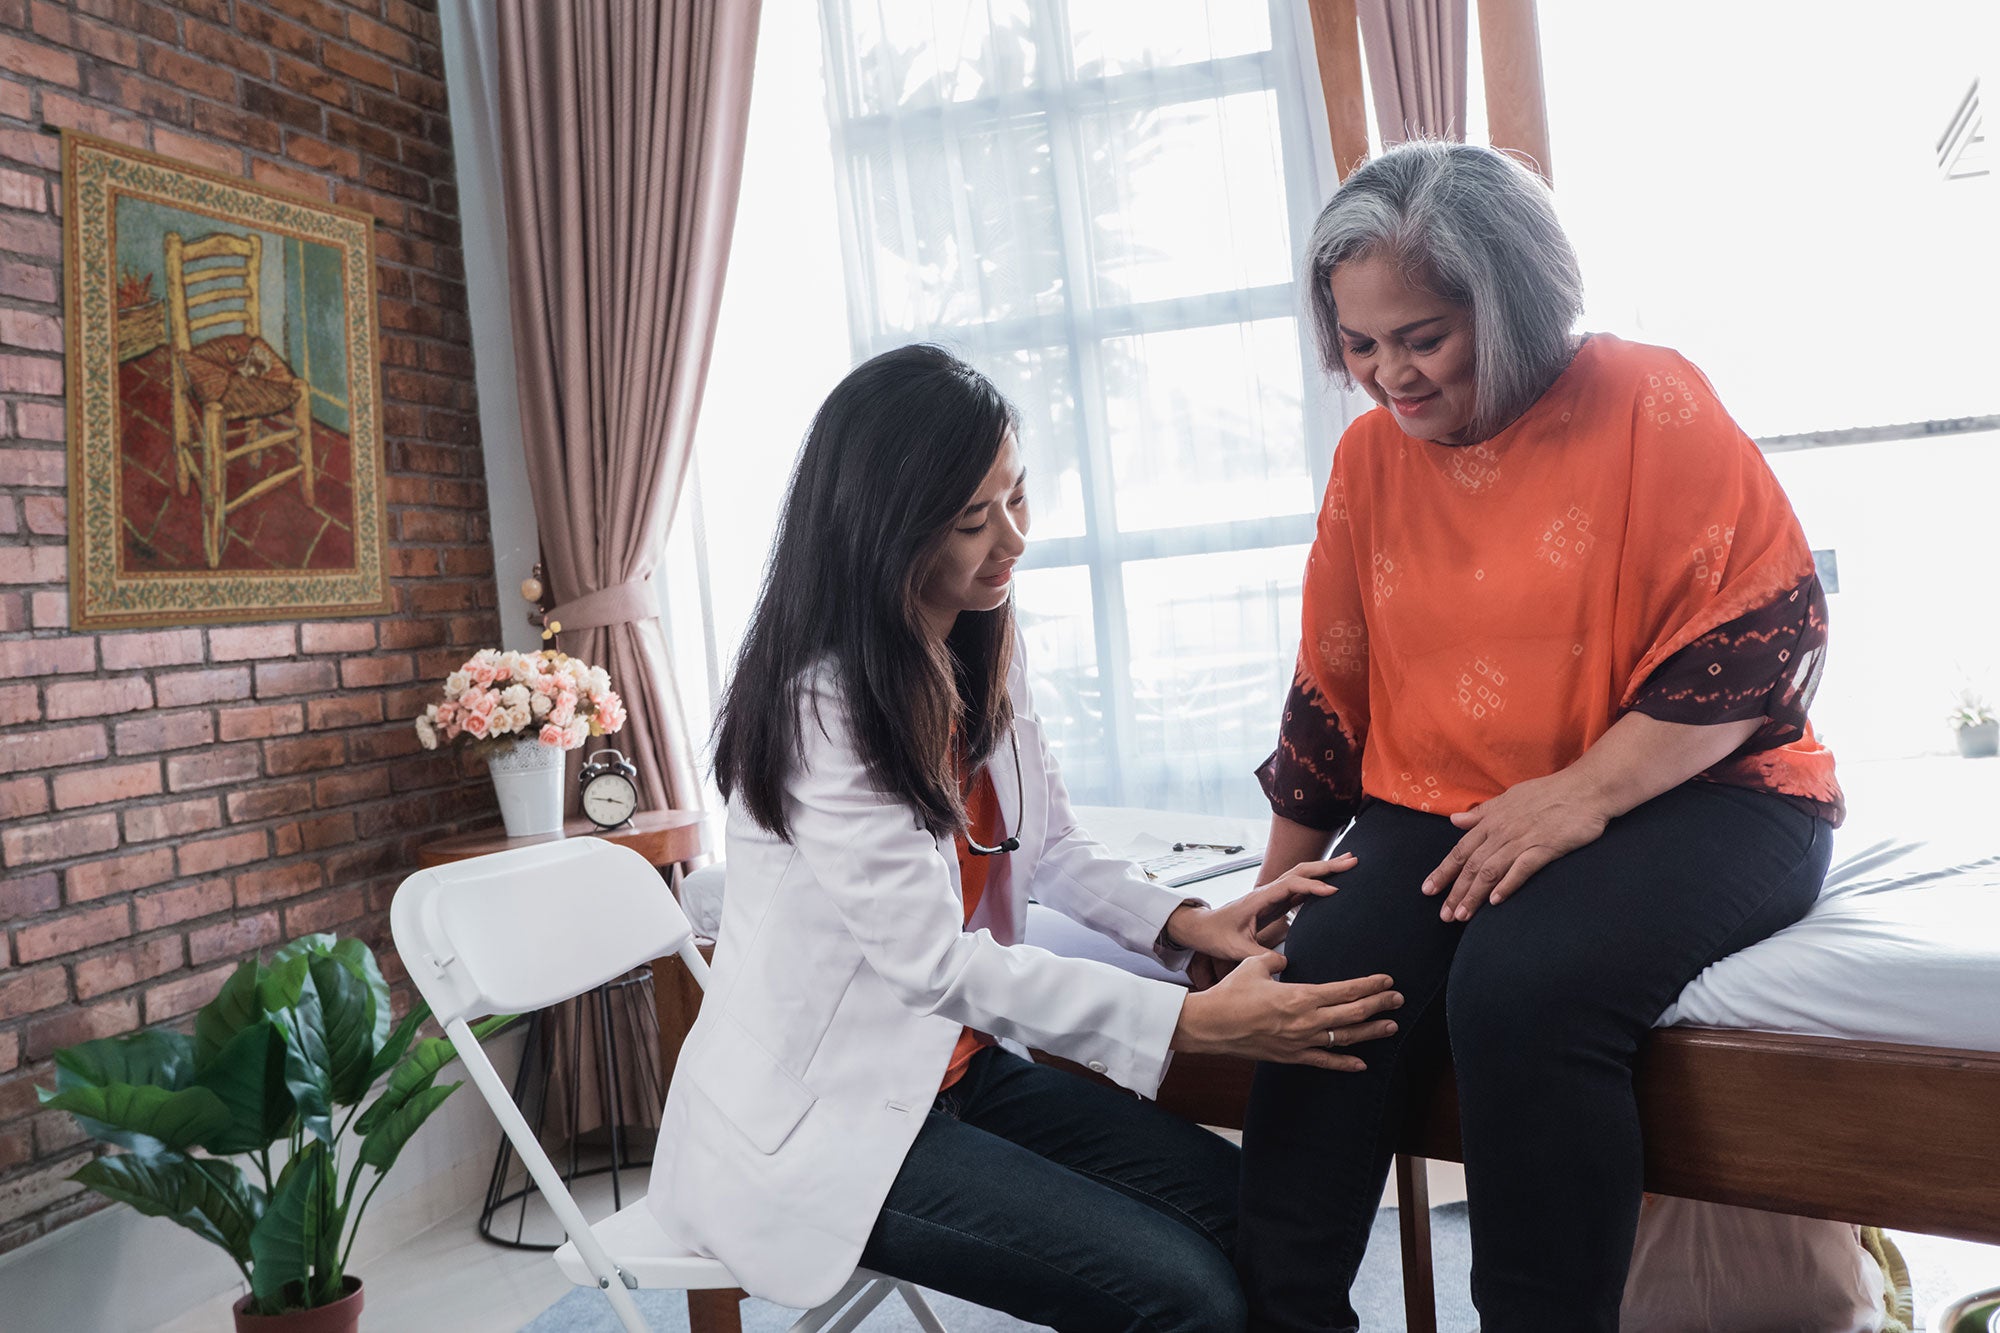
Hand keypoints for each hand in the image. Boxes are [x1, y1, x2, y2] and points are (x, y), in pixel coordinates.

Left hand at [1169, 854, 1355, 988]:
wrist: (1201, 927)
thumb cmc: (1215, 935)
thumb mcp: (1235, 949)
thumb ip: (1259, 955)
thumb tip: (1285, 965)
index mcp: (1259, 899)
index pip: (1290, 886)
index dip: (1312, 887)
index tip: (1334, 892)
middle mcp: (1267, 892)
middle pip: (1300, 871)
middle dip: (1327, 865)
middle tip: (1353, 860)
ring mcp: (1272, 895)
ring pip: (1301, 875)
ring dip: (1325, 868)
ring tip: (1349, 862)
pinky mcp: (1275, 902)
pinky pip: (1299, 887)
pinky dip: (1318, 881)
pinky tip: (1333, 882)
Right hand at [1172, 954, 1400, 1069]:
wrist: (1211, 1025)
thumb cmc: (1230, 992)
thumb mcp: (1254, 965)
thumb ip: (1276, 961)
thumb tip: (1285, 962)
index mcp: (1300, 996)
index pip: (1345, 990)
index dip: (1370, 985)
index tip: (1388, 980)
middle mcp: (1306, 1021)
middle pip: (1353, 1014)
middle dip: (1379, 1005)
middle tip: (1398, 999)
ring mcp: (1301, 1042)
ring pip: (1345, 1038)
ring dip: (1370, 1032)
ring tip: (1391, 1026)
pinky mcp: (1291, 1057)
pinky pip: (1324, 1061)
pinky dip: (1344, 1063)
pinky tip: (1362, 1064)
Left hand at [1424, 772, 1609, 922]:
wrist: (1586, 788)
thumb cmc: (1548, 793)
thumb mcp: (1509, 798)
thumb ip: (1482, 813)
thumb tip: (1455, 821)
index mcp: (1492, 820)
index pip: (1460, 850)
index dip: (1443, 871)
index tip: (1428, 890)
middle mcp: (1502, 831)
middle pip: (1471, 865)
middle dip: (1455, 891)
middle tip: (1443, 915)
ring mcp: (1523, 838)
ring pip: (1490, 870)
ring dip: (1474, 894)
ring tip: (1462, 916)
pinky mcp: (1546, 846)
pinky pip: (1522, 868)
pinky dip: (1507, 884)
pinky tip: (1496, 901)